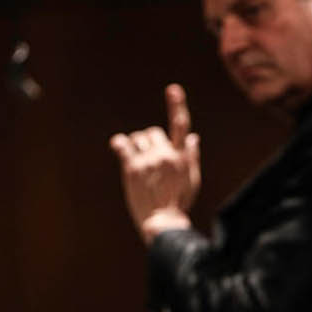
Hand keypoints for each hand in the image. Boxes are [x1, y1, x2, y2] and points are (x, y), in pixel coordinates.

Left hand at [108, 84, 201, 244]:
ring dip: (137, 145)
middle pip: (153, 132)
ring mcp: (148, 161)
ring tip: (138, 161)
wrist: (163, 222)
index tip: (173, 90)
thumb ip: (192, 157)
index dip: (177, 105)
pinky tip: (118, 147)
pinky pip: (123, 145)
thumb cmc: (179, 203)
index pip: (180, 126)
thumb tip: (193, 137)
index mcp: (181, 157)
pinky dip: (120, 144)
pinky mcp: (132, 168)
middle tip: (149, 157)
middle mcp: (165, 155)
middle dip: (150, 141)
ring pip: (138, 138)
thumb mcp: (192, 180)